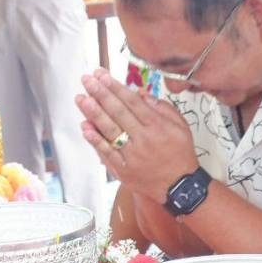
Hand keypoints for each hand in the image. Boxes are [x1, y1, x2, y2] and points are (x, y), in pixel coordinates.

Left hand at [76, 68, 198, 201]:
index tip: (102, 75)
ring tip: (81, 98)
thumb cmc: (180, 154)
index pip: (132, 102)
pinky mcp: (123, 170)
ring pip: (110, 130)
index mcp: (157, 125)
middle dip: (100, 94)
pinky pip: (106, 152)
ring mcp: (132, 155)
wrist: (180, 187)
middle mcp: (143, 139)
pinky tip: (85, 126)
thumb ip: (161, 107)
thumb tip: (140, 92)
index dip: (115, 87)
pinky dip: (95, 140)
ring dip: (93, 113)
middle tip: (87, 80)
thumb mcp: (180, 126)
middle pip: (118, 112)